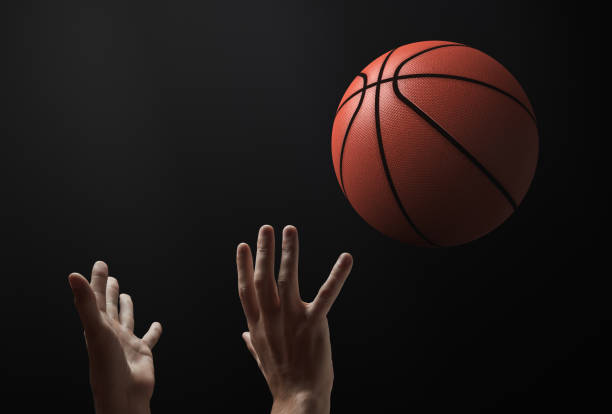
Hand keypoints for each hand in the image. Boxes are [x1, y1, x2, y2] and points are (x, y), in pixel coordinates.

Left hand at [68, 261, 161, 413]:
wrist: (123, 395)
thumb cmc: (106, 366)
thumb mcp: (96, 329)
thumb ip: (85, 303)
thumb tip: (72, 276)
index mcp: (97, 326)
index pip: (95, 298)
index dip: (96, 280)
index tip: (100, 264)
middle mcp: (110, 333)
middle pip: (108, 307)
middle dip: (107, 291)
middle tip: (110, 276)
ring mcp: (126, 342)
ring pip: (126, 320)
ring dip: (126, 308)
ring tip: (126, 296)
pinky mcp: (141, 352)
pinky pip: (148, 339)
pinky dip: (153, 331)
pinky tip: (157, 325)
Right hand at [236, 225, 352, 413]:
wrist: (298, 397)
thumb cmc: (282, 378)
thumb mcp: (261, 358)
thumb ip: (252, 342)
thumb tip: (243, 335)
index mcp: (257, 325)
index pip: (246, 290)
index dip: (243, 266)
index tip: (241, 247)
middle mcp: (270, 318)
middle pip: (263, 278)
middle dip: (264, 251)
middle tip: (265, 228)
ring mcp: (291, 319)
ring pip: (288, 278)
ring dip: (289, 252)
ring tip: (290, 230)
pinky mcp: (313, 323)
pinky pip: (326, 295)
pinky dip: (337, 275)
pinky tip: (345, 258)